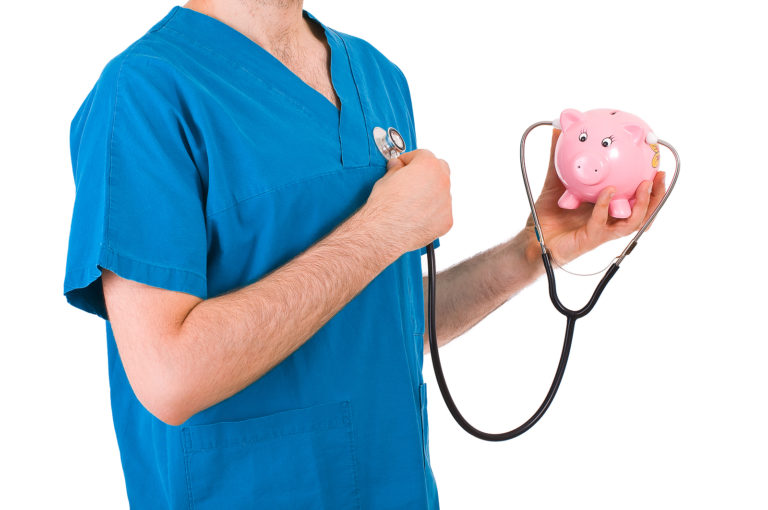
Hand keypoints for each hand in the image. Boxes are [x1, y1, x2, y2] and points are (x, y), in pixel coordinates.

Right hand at [364, 149, 452, 253]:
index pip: (423, 155)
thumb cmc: (384, 207)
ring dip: (430, 193)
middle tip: (411, 180)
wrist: (384, 232)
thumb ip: (396, 170)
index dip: (410, 160)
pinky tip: (416, 216)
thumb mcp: (385, 180)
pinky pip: (441, 212)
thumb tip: (397, 168)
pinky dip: (432, 212)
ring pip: (441, 192)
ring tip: (412, 202)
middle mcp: (442, 182)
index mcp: (428, 166)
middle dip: (426, 173)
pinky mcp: (446, 221)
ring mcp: (446, 202)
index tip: (404, 166)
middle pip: (439, 170)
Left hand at [524, 129, 665, 265]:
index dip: (651, 185)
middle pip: (644, 212)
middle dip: (657, 196)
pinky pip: (601, 223)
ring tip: (644, 186)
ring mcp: (602, 231)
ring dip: (642, 204)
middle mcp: (609, 220)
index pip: (635, 197)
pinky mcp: (590, 238)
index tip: (657, 165)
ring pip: (632, 222)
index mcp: (607, 206)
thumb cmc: (548, 215)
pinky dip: (605, 206)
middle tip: (659, 176)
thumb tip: (557, 129)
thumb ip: (558, 158)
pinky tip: (608, 192)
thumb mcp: (554, 181)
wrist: (533, 238)